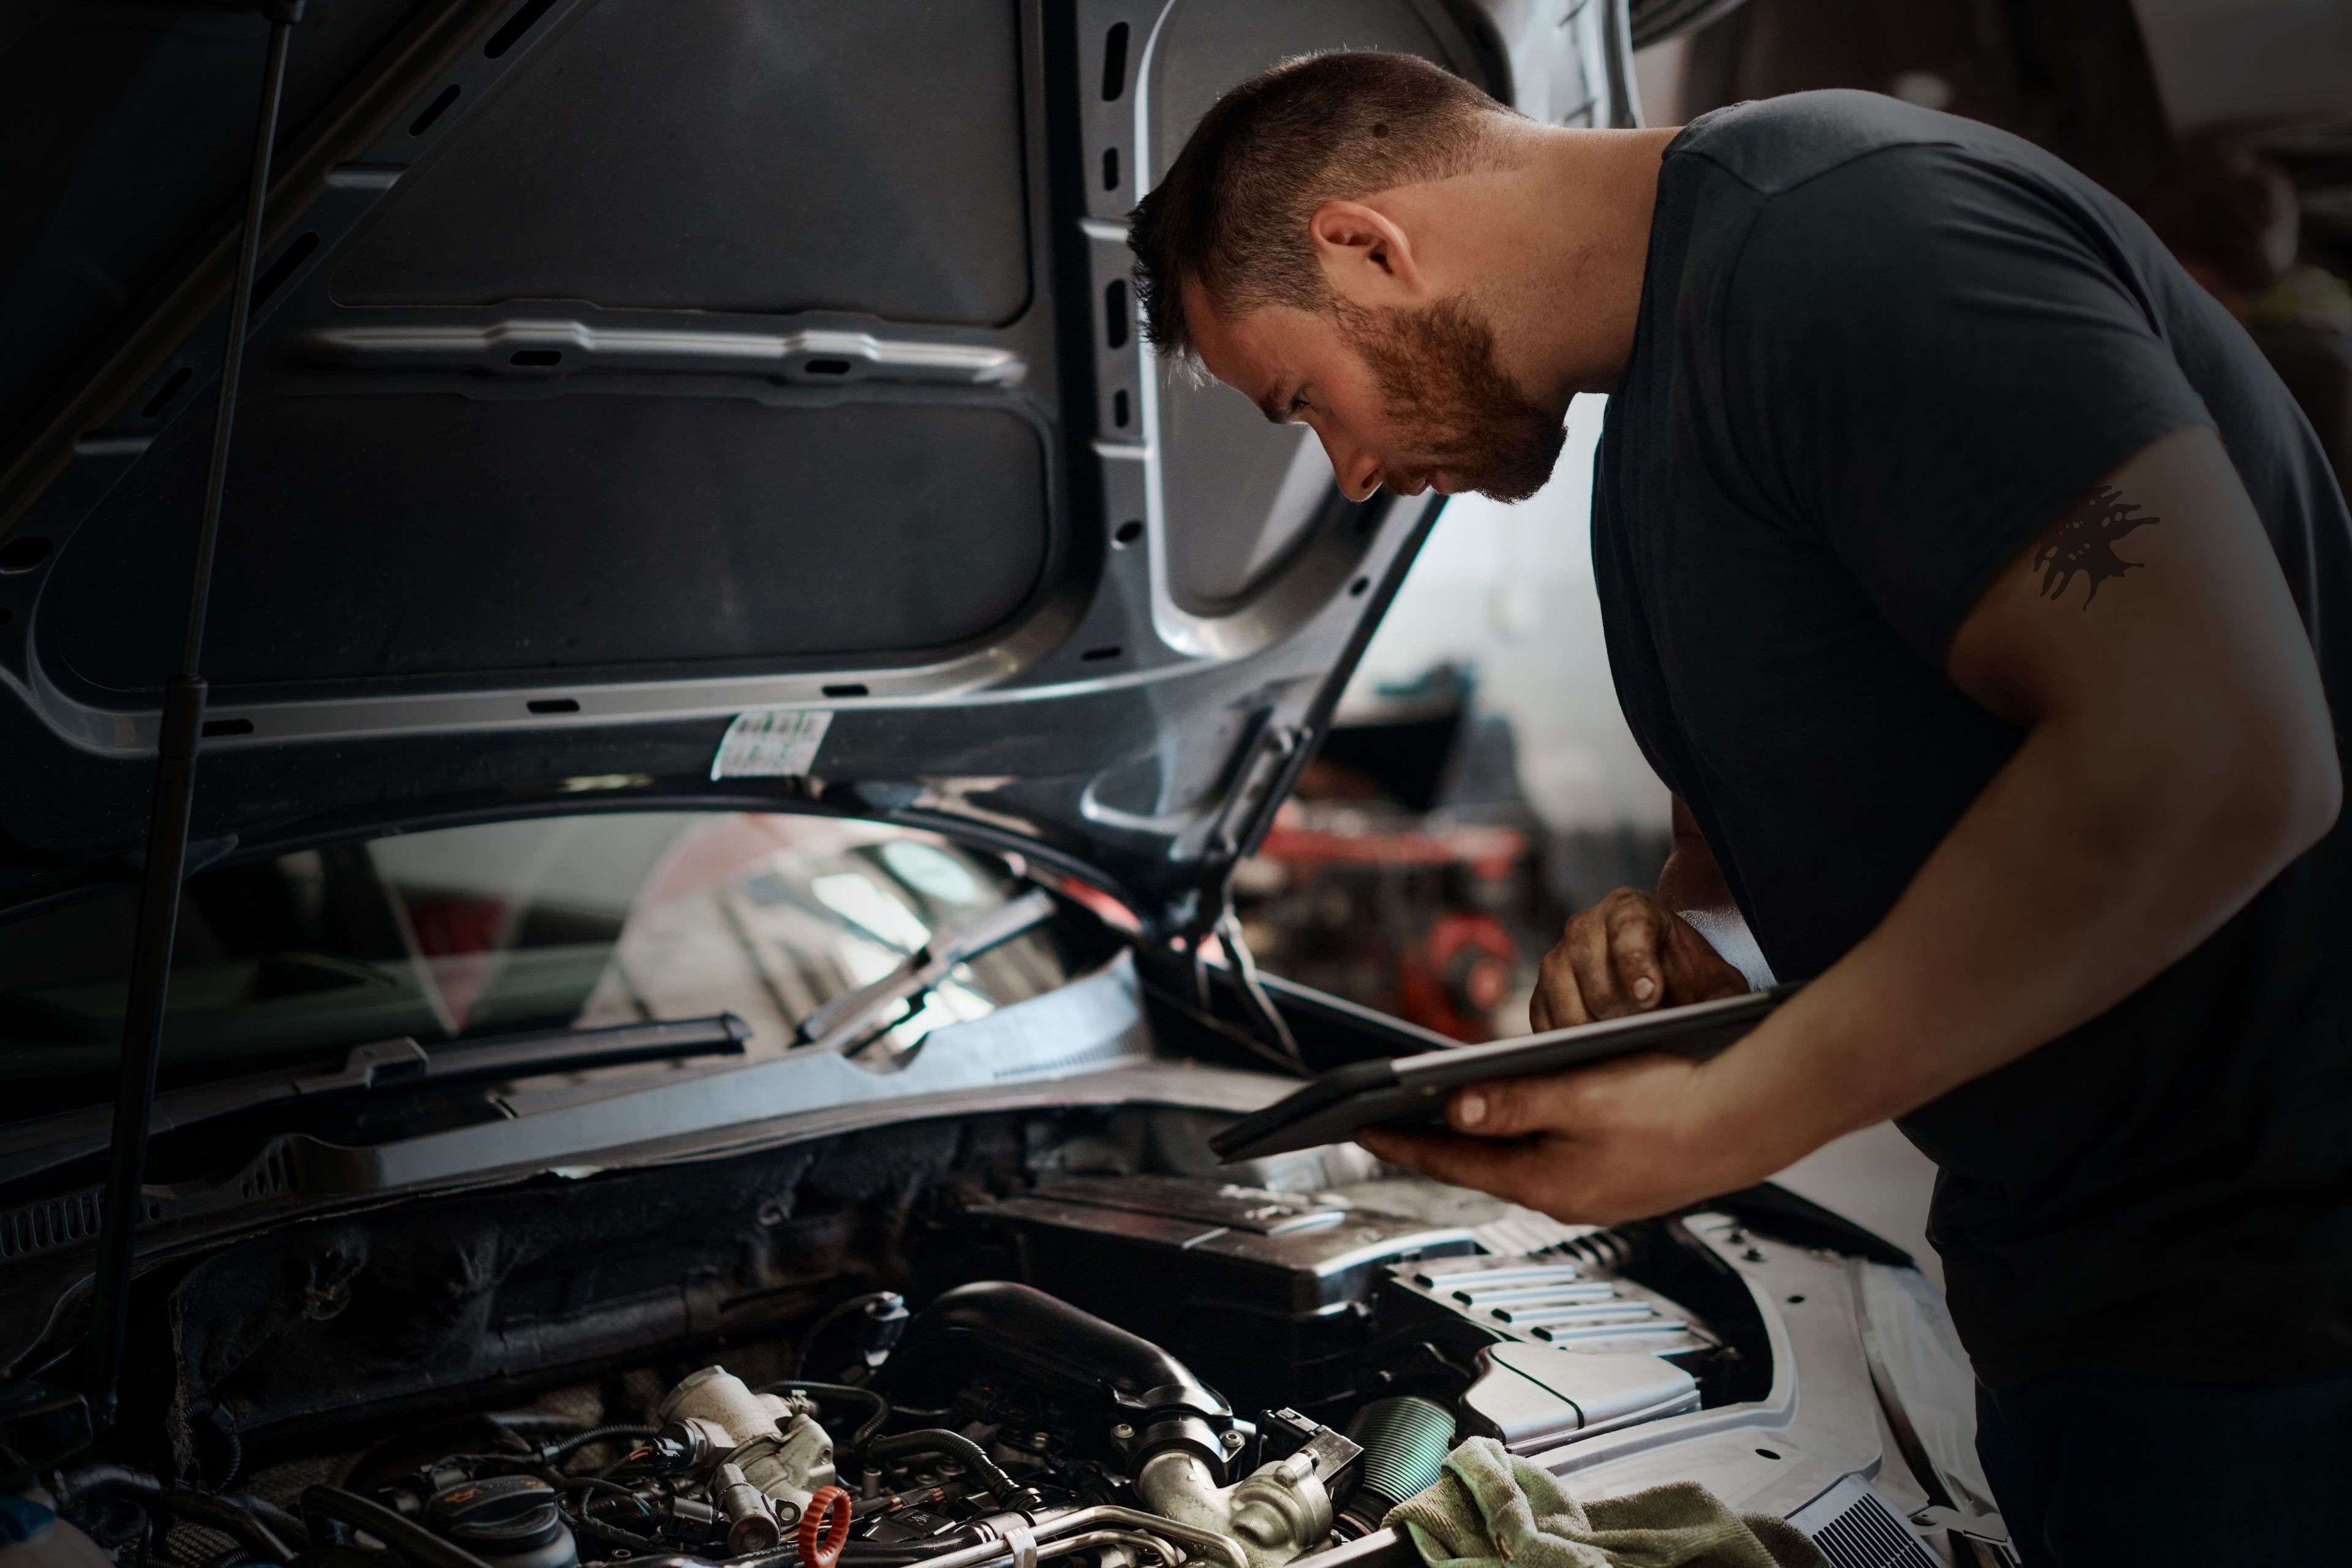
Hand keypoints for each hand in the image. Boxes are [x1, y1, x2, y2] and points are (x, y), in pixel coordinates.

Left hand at [1356, 1051, 1786, 1224]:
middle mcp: (1564, 1198)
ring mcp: (1594, 1195)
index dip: (1401, 1142)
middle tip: (1390, 1121)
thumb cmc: (1672, 1104)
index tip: (1361, 1126)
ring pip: (1521, 1164)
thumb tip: (1453, 1109)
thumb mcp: (1578, 1095)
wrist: (1749, 1120)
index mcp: (1545, 1182)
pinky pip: (1556, 1160)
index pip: (1452, 1162)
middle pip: (1482, 1166)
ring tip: (1446, 1114)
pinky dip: (1529, 1139)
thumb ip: (1513, 1103)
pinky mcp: (1620, 1182)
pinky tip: (1526, 1117)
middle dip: (1436, 1142)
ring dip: (1485, 1139)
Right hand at [1531, 887, 1749, 1031]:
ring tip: (1623, 1050)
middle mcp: (1584, 928)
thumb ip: (1723, 992)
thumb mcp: (1713, 977)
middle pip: (1595, 981)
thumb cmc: (1683, 973)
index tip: (1650, 997)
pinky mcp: (1540, 995)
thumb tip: (1721, 1015)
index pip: (1629, 934)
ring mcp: (1556, 961)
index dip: (1637, 966)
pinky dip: (1569, 1047)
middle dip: (1622, 1015)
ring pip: (1566, 1007)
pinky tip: (1596, 1056)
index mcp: (1630, 911)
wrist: (1654, 971)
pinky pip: (1546, 1027)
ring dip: (1595, 1035)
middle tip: (1645, 1036)